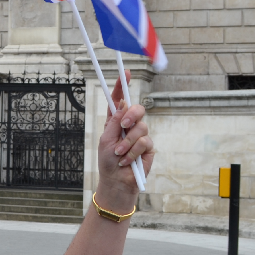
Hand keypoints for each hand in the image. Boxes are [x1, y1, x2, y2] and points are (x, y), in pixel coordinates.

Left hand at [95, 72, 153, 211]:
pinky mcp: (148, 148)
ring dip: (128, 142)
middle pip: (137, 108)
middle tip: (124, 124)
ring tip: (119, 154)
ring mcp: (140, 136)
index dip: (122, 87)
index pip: (119, 101)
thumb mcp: (105, 140)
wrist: (117, 181)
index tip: (125, 73)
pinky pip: (145, 142)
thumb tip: (123, 106)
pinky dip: (133, 152)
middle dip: (132, 114)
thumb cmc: (107, 161)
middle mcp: (129, 126)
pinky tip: (126, 160)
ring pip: (141, 127)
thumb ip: (114, 123)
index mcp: (115, 121)